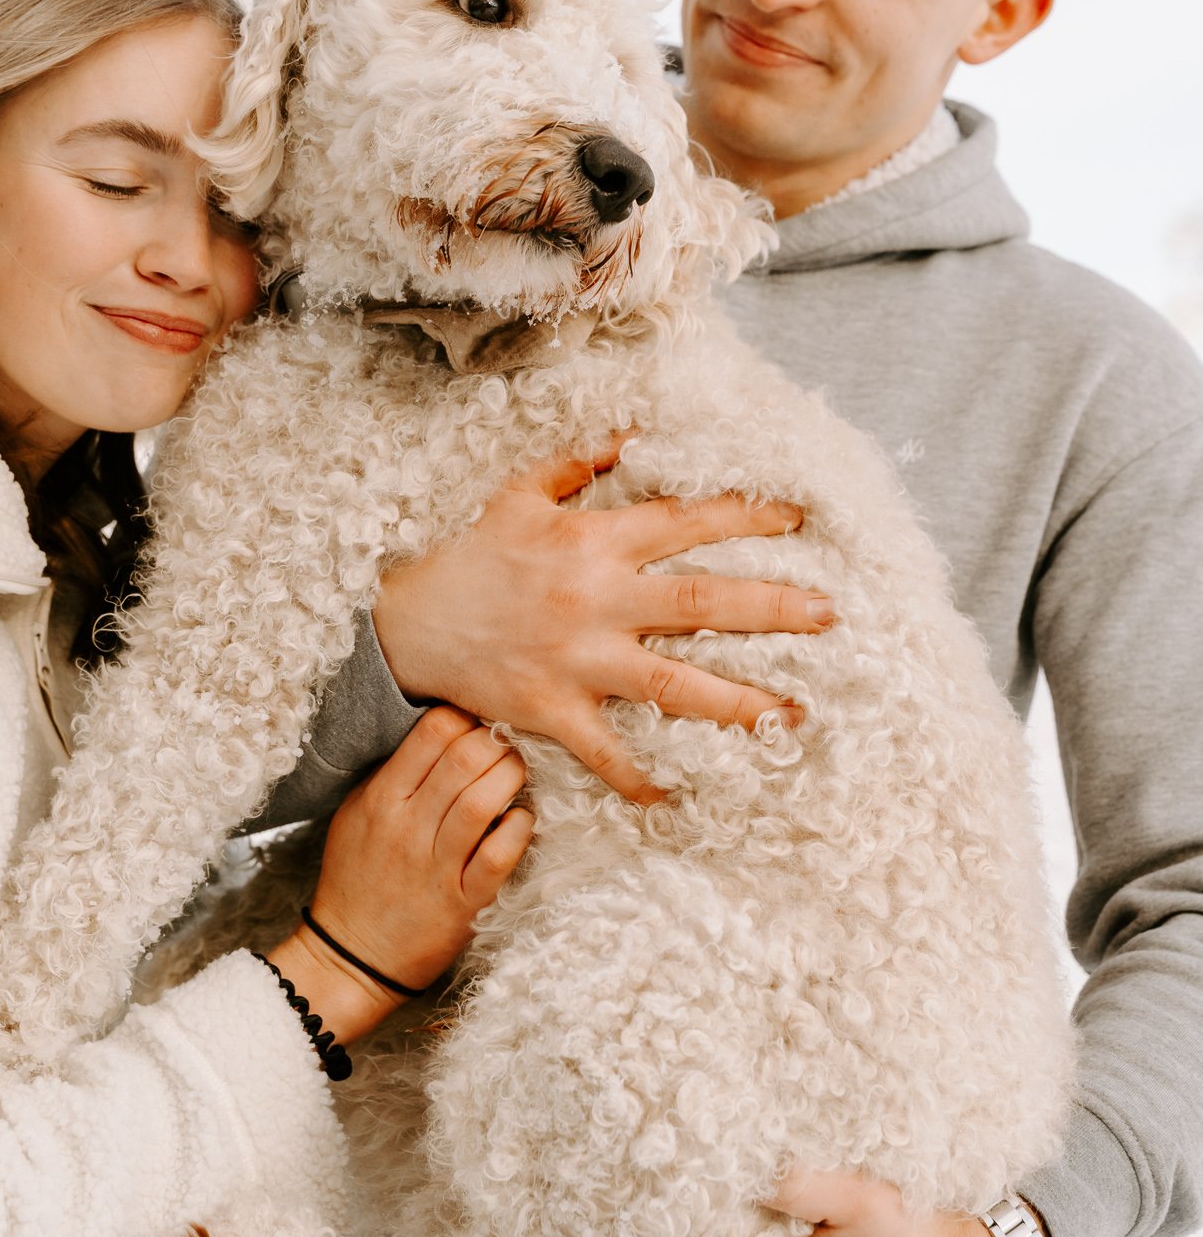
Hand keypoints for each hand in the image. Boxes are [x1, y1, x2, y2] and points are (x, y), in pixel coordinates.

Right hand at [266, 706, 531, 1043]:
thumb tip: (442, 730)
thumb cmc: (357, 878)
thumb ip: (393, 772)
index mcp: (381, 799)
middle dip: (496, 742)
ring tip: (516, 775)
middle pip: (463, 758)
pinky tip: (522, 819)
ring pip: (481, 801)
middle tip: (506, 746)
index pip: (432, 731)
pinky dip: (518, 830)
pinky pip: (498, 857)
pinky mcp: (463, 903)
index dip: (465, 717)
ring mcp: (435, 867)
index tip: (476, 725)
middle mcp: (407, 828)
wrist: (352, 957)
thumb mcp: (357, 814)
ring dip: (511, 777)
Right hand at [374, 442, 829, 802]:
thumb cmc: (472, 555)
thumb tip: (632, 435)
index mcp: (593, 542)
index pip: (684, 523)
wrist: (407, 622)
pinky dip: (640, 779)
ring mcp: (578, 660)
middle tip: (829, 614)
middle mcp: (596, 600)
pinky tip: (679, 801)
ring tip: (792, 716)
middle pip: (699, 603)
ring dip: (738, 702)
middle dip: (770, 608)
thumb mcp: (521, 493)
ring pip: (673, 683)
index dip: (744, 516)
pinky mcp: (554, 710)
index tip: (797, 519)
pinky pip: (607, 753)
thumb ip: (579, 464)